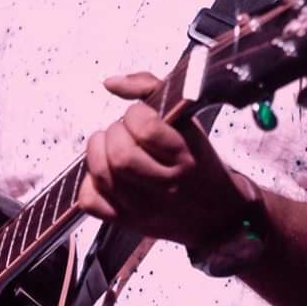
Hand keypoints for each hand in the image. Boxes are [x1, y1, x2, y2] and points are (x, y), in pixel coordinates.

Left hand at [78, 74, 246, 248]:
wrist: (217, 215)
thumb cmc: (199, 162)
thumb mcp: (189, 122)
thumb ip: (151, 89)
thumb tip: (110, 83)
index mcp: (186, 158)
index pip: (145, 128)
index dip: (135, 113)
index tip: (141, 115)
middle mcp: (165, 187)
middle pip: (120, 155)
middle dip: (114, 133)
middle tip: (124, 132)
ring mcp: (143, 208)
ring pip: (101, 174)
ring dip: (98, 151)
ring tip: (111, 146)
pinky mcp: (127, 222)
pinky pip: (90, 201)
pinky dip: (89, 182)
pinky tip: (105, 173)